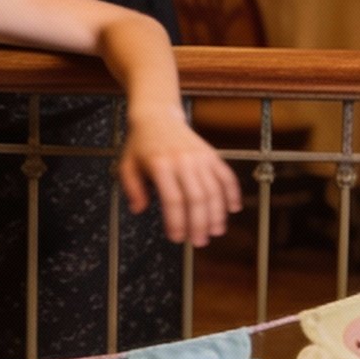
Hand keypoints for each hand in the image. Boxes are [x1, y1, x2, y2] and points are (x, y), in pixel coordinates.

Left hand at [119, 113, 241, 246]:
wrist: (157, 116)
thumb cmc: (140, 145)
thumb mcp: (127, 165)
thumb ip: (131, 189)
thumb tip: (139, 210)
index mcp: (160, 165)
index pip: (173, 200)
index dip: (177, 222)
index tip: (176, 238)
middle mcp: (183, 160)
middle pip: (197, 198)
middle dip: (199, 223)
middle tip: (199, 242)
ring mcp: (200, 156)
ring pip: (214, 190)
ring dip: (217, 214)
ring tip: (215, 231)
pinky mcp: (211, 154)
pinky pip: (226, 175)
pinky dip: (232, 193)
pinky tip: (233, 209)